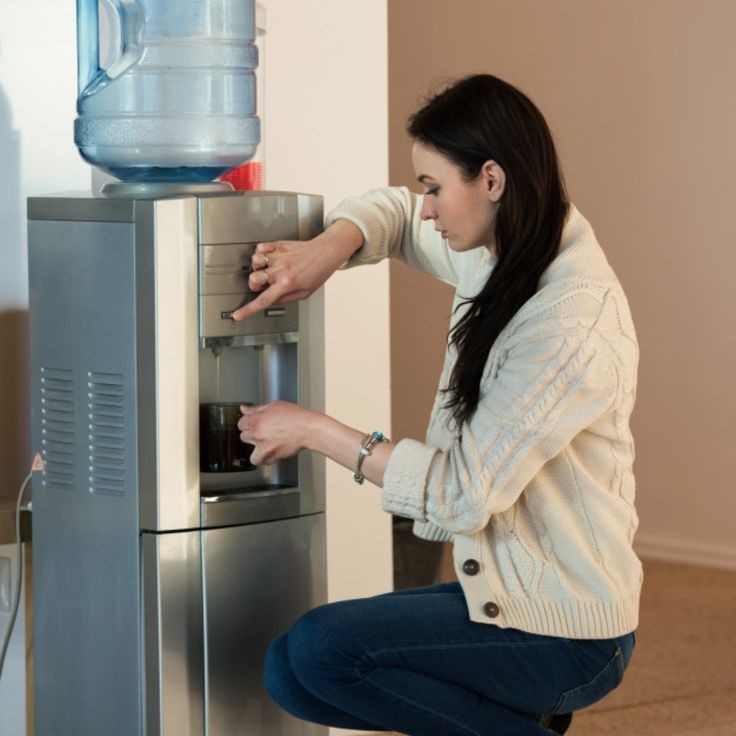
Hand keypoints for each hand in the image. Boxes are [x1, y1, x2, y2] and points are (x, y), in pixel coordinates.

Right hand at [232, 220, 363, 320]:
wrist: (325, 252)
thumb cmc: (318, 273)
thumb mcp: (305, 293)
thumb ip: (286, 298)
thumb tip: (271, 300)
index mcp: (287, 284)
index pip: (263, 300)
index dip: (248, 310)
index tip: (237, 315)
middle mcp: (280, 270)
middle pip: (253, 279)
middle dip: (254, 284)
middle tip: (263, 284)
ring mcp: (278, 257)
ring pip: (254, 262)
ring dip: (257, 268)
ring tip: (268, 270)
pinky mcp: (278, 245)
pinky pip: (260, 248)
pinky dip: (260, 253)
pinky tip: (269, 258)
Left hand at [237, 401, 319, 464]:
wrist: (308, 429)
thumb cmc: (296, 416)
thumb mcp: (274, 406)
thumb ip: (256, 409)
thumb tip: (244, 409)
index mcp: (256, 420)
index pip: (240, 423)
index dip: (247, 422)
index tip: (251, 423)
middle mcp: (258, 434)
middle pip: (243, 437)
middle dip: (251, 434)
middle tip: (261, 432)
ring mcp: (264, 447)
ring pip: (251, 454)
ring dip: (256, 450)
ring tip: (264, 445)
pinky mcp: (272, 456)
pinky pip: (263, 461)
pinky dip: (266, 459)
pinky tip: (272, 451)